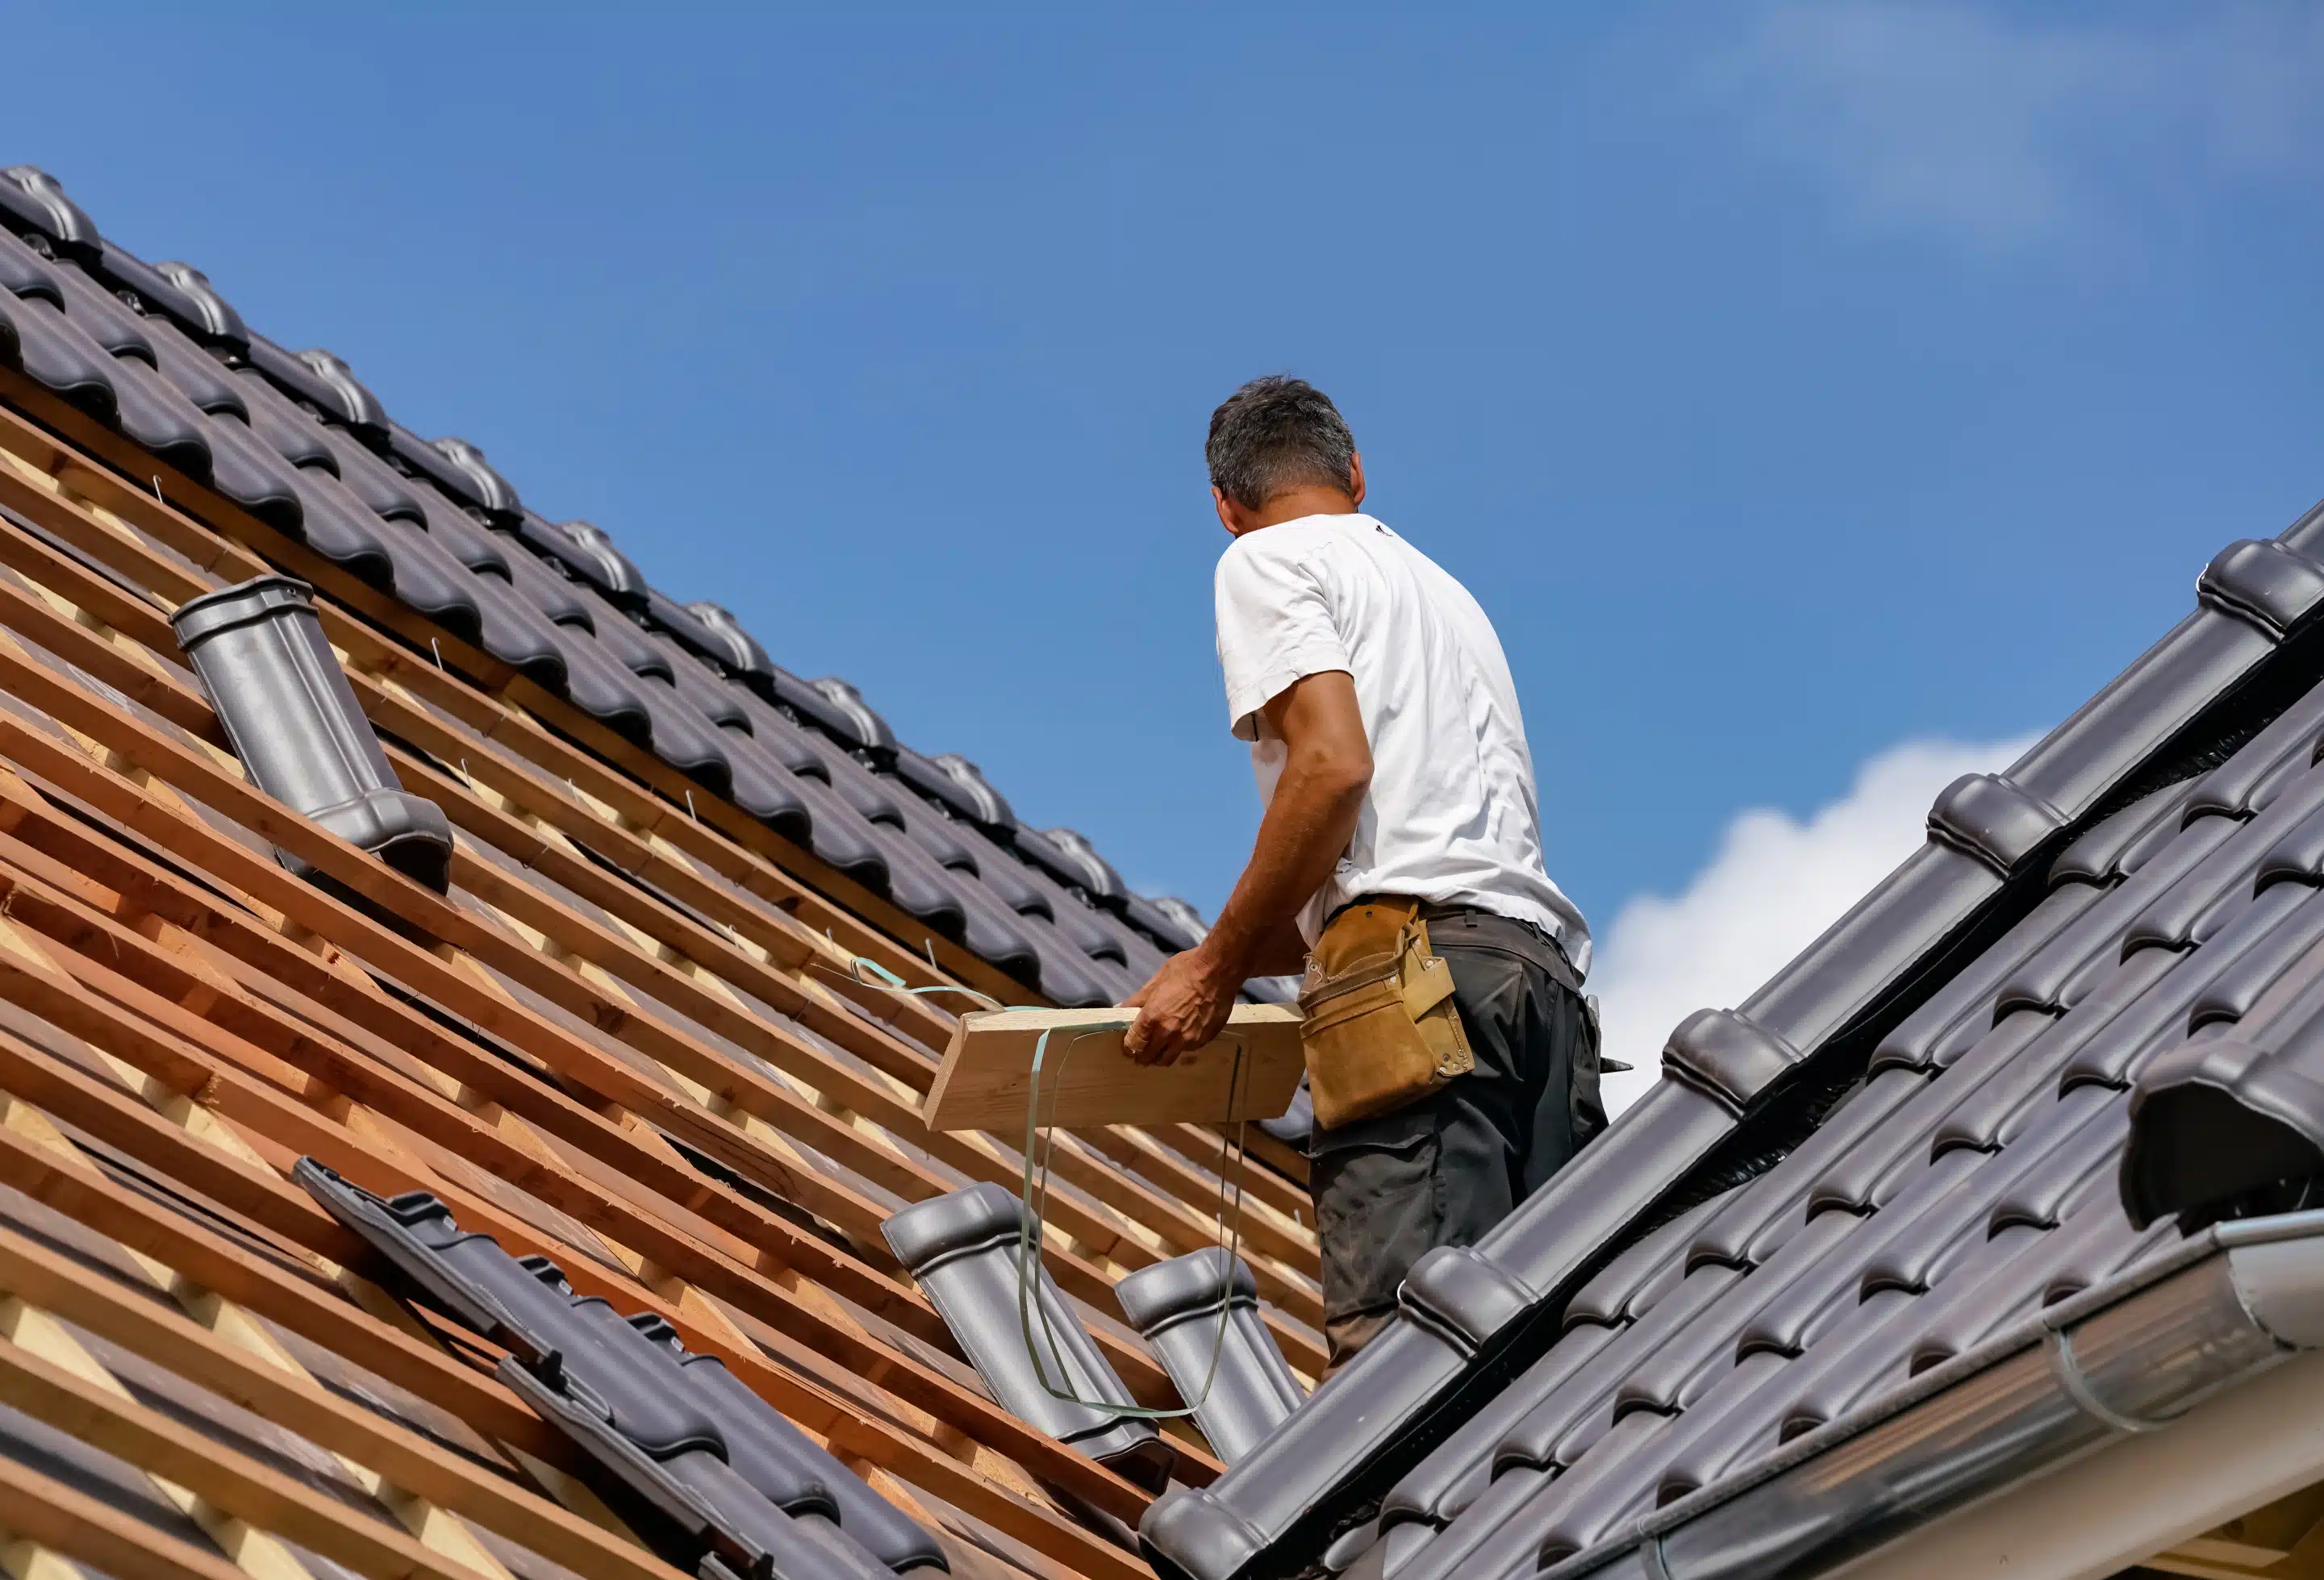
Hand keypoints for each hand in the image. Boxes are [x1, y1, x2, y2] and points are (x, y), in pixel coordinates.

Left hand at [1121, 949, 1238, 1065]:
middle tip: (1142, 1052)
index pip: (1133, 1044)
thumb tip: (1122, 1008)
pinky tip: (1182, 1036)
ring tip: (1160, 1048)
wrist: (1218, 971)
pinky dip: (1181, 1047)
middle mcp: (1168, 1032)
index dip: (1128, 1047)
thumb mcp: (1157, 980)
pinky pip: (1187, 1050)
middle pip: (1149, 1057)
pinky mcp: (1203, 1039)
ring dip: (1161, 1055)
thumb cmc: (1187, 970)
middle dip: (1143, 1056)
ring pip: (1168, 1058)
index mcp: (1152, 1017)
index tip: (1128, 1047)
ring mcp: (1187, 1039)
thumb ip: (1138, 999)